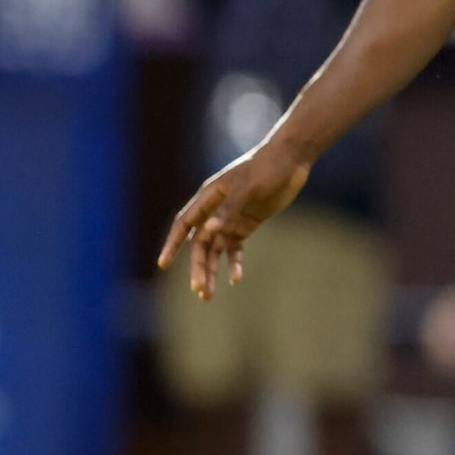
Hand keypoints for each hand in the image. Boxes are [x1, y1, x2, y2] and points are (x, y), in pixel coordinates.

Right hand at [156, 141, 312, 300]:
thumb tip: (210, 229)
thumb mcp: (249, 188)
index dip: (172, 244)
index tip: (163, 264)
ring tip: (209, 295)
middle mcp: (215, 210)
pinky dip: (233, 262)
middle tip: (200, 290)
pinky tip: (235, 278)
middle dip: (198, 267)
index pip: (184, 224)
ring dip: (212, 270)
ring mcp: (230, 218)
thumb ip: (230, 209)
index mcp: (208, 197)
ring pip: (215, 248)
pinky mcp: (246, 223)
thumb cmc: (266, 168)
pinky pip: (234, 247)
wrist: (291, 160)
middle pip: (199, 243)